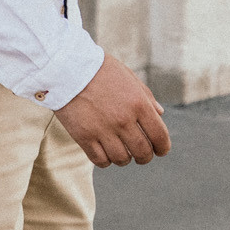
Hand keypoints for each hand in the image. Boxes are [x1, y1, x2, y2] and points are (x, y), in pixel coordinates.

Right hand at [54, 53, 171, 166]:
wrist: (66, 68)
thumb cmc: (100, 70)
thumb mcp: (129, 77)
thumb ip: (146, 97)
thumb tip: (160, 113)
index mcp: (138, 103)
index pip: (159, 136)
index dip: (163, 147)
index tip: (160, 150)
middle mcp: (123, 119)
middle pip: (142, 152)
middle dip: (145, 157)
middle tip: (142, 156)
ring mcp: (103, 130)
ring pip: (122, 159)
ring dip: (125, 159)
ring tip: (122, 153)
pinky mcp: (84, 137)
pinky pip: (100, 160)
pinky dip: (106, 161)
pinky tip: (105, 153)